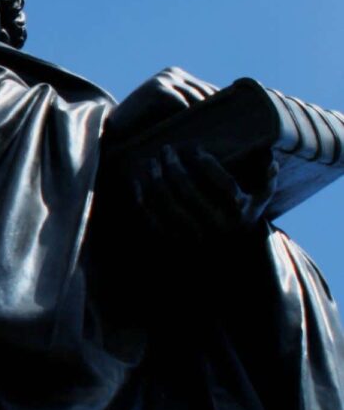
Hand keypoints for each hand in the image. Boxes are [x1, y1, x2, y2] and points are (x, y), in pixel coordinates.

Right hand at [106, 68, 219, 142]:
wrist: (110, 130)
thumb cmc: (142, 129)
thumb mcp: (171, 116)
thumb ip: (191, 112)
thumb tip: (226, 121)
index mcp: (178, 76)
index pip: (212, 91)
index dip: (223, 109)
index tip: (236, 126)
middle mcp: (173, 73)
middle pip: (208, 94)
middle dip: (217, 115)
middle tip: (230, 135)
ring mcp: (165, 79)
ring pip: (198, 101)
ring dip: (206, 120)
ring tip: (217, 138)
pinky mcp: (157, 89)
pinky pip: (184, 105)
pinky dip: (189, 121)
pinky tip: (195, 136)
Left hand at [131, 145, 275, 243]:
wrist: (229, 261)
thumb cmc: (242, 222)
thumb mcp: (259, 204)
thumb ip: (267, 182)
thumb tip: (270, 159)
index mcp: (239, 215)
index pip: (222, 183)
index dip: (206, 163)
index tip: (195, 148)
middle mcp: (217, 227)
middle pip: (189, 191)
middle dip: (174, 166)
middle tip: (166, 149)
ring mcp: (194, 237)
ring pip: (169, 203)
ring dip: (157, 179)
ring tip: (151, 162)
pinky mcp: (174, 244)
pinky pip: (153, 219)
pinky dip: (143, 200)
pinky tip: (138, 182)